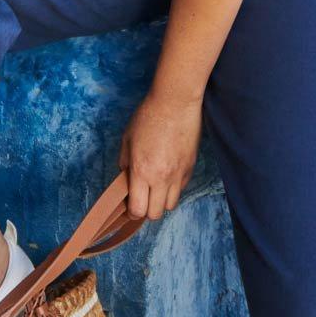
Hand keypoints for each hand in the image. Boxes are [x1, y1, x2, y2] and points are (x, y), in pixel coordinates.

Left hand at [117, 90, 202, 220]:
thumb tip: (125, 180)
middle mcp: (162, 178)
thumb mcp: (127, 139)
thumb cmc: (148, 117)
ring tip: (155, 187)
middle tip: (141, 197)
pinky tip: (167, 174)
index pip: (138, 209)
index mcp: (142, 171)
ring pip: (170, 205)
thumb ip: (125, 164)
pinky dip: (172, 189)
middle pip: (155, 214)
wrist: (176, 103)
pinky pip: (181, 190)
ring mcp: (178, 174)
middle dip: (146, 210)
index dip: (131, 211)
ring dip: (161, 201)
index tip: (128, 205)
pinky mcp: (190, 168)